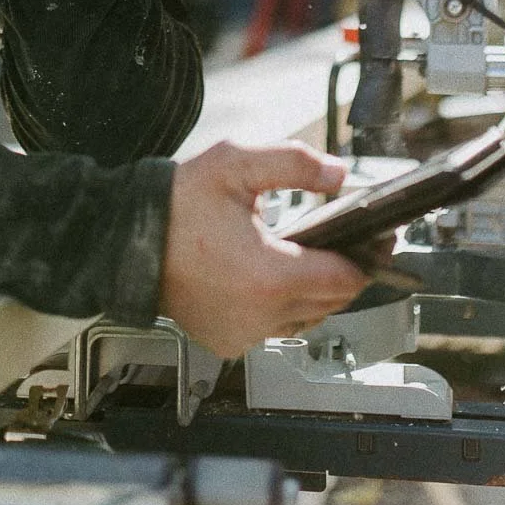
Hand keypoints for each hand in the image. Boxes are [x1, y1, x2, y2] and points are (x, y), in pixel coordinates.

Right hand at [159, 140, 369, 357]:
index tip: (378, 240)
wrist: (126, 241)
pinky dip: (280, 307)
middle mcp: (261, 315)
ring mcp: (243, 334)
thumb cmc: (175, 205)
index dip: (367, 258)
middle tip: (346, 242)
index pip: (346, 279)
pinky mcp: (227, 341)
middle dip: (343, 272)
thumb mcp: (236, 165)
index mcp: (270, 276)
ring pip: (306, 318)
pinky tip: (269, 276)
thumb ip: (294, 164)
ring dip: (313, 291)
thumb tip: (338, 174)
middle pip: (331, 302)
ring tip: (304, 255)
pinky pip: (274, 329)